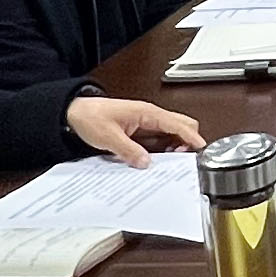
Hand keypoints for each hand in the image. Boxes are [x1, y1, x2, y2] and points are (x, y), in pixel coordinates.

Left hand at [68, 95, 202, 157]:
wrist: (74, 114)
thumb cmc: (90, 117)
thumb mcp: (108, 137)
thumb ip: (129, 151)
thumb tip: (146, 162)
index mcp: (147, 112)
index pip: (178, 124)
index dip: (191, 138)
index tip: (200, 150)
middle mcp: (150, 116)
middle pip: (181, 126)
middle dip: (188, 142)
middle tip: (184, 160)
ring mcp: (146, 124)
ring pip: (172, 134)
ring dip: (175, 148)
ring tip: (171, 164)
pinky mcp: (140, 132)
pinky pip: (159, 140)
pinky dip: (164, 150)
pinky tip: (158, 161)